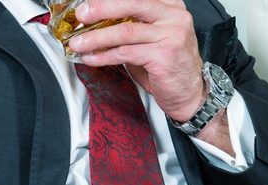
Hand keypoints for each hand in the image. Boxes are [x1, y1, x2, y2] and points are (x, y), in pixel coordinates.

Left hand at [70, 0, 231, 152]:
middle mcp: (173, 16)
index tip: (88, 2)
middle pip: (131, 4)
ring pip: (125, 31)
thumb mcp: (150, 37)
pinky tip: (92, 58)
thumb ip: (129, 25)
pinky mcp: (163, 56)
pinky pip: (126, 53)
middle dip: (101, 9)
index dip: (109, 0)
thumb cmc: (167, 65)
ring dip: (97, 37)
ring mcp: (171, 34)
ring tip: (79, 43)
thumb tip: (95, 22)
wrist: (189, 93)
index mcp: (170, 5)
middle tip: (81, 15)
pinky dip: (105, 56)